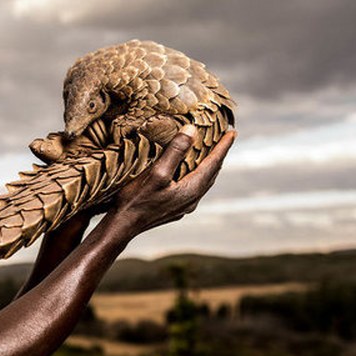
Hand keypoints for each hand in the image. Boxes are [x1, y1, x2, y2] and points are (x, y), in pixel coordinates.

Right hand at [110, 125, 236, 237]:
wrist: (122, 226)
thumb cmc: (137, 200)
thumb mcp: (157, 172)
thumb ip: (175, 151)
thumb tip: (192, 130)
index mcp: (192, 189)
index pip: (214, 163)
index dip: (223, 146)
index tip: (232, 131)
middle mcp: (192, 199)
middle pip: (212, 173)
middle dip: (219, 154)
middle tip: (225, 139)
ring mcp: (184, 206)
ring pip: (204, 181)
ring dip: (209, 166)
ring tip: (211, 153)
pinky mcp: (174, 209)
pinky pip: (194, 188)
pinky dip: (197, 175)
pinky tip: (190, 173)